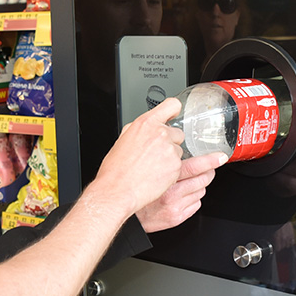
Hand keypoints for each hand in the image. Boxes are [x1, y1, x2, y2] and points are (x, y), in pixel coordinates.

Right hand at [89, 97, 185, 217]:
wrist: (118, 190)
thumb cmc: (116, 169)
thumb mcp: (123, 139)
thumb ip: (139, 130)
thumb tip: (147, 128)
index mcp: (145, 123)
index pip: (172, 105)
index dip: (173, 111)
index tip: (174, 115)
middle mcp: (160, 133)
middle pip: (177, 132)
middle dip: (169, 142)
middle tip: (155, 154)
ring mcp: (169, 149)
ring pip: (178, 150)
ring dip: (170, 157)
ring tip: (153, 167)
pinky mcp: (176, 166)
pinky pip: (179, 165)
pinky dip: (171, 171)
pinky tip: (156, 175)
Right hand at [136, 152, 221, 231]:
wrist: (123, 210)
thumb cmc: (132, 188)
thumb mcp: (144, 168)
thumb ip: (160, 159)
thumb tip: (175, 149)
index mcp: (164, 178)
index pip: (194, 167)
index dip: (210, 161)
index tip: (219, 157)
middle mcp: (172, 193)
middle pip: (203, 179)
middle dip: (208, 172)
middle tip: (207, 168)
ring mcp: (176, 206)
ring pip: (201, 191)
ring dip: (199, 185)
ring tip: (189, 183)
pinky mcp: (177, 217)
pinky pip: (196, 204)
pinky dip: (194, 199)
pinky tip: (184, 196)